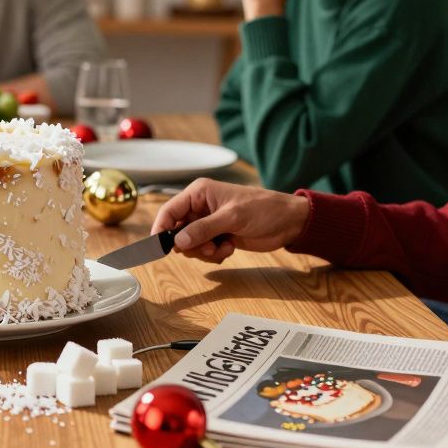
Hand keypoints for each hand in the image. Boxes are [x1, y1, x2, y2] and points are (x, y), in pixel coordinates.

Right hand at [151, 178, 310, 263]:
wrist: (289, 222)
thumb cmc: (263, 209)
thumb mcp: (232, 218)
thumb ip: (203, 229)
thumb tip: (177, 242)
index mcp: (199, 193)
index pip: (169, 211)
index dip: (161, 229)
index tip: (158, 248)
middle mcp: (200, 207)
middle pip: (177, 231)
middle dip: (190, 244)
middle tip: (207, 247)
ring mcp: (209, 223)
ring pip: (190, 244)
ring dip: (204, 251)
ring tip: (222, 247)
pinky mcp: (218, 236)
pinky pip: (204, 250)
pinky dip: (214, 254)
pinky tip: (230, 247)